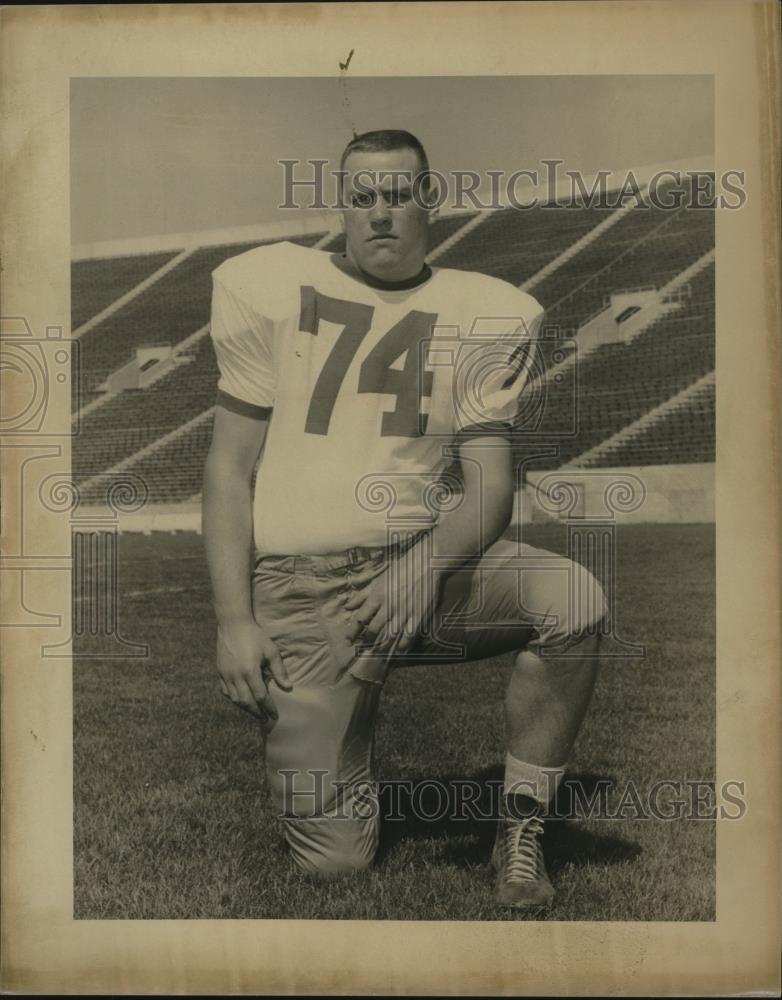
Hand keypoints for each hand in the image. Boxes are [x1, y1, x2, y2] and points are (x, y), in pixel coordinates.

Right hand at [216, 618, 290, 722]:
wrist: (233, 624)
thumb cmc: (255, 636)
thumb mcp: (271, 651)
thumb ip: (279, 670)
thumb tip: (288, 687)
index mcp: (250, 671)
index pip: (260, 696)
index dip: (268, 708)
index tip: (275, 715)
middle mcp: (236, 676)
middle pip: (246, 702)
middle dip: (257, 712)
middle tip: (265, 719)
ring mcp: (226, 674)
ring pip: (234, 699)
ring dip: (245, 707)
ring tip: (255, 711)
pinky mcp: (220, 672)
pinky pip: (225, 691)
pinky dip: (234, 698)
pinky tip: (241, 699)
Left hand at [343, 539, 437, 657]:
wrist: (426, 563)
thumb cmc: (401, 569)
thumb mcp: (379, 579)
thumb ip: (363, 594)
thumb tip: (348, 607)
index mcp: (377, 596)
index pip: (360, 618)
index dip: (352, 631)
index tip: (348, 639)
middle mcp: (389, 606)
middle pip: (374, 629)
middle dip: (367, 640)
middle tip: (364, 647)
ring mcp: (404, 612)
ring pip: (390, 635)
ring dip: (382, 646)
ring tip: (378, 653)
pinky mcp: (419, 615)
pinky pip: (409, 635)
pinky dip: (403, 645)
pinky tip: (399, 650)